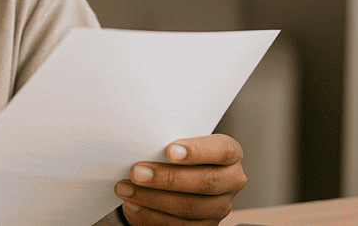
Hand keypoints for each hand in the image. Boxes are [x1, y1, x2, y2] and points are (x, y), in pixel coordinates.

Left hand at [114, 134, 245, 224]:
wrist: (176, 178)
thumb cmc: (177, 154)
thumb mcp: (178, 142)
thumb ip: (171, 142)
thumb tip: (143, 142)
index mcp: (230, 154)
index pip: (223, 151)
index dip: (197, 151)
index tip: (169, 150)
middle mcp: (231, 181)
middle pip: (205, 182)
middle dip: (167, 178)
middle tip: (137, 172)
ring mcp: (220, 207)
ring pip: (189, 207)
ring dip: (152, 198)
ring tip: (126, 188)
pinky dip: (151, 215)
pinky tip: (133, 205)